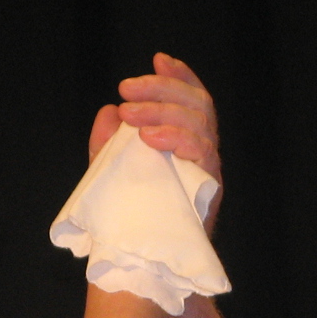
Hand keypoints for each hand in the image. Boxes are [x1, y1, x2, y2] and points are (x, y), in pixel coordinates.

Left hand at [88, 53, 222, 231]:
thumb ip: (109, 143)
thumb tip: (108, 110)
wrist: (143, 257)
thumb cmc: (133, 213)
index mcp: (186, 140)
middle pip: (196, 104)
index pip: (192, 99)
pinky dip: (176, 139)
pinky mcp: (208, 188)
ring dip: (162, 112)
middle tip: (126, 88)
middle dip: (162, 89)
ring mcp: (207, 167)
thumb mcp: (114, 172)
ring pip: (199, 123)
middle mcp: (203, 149)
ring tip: (129, 113)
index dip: (180, 76)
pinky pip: (201, 153)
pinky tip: (150, 137)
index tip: (158, 60)